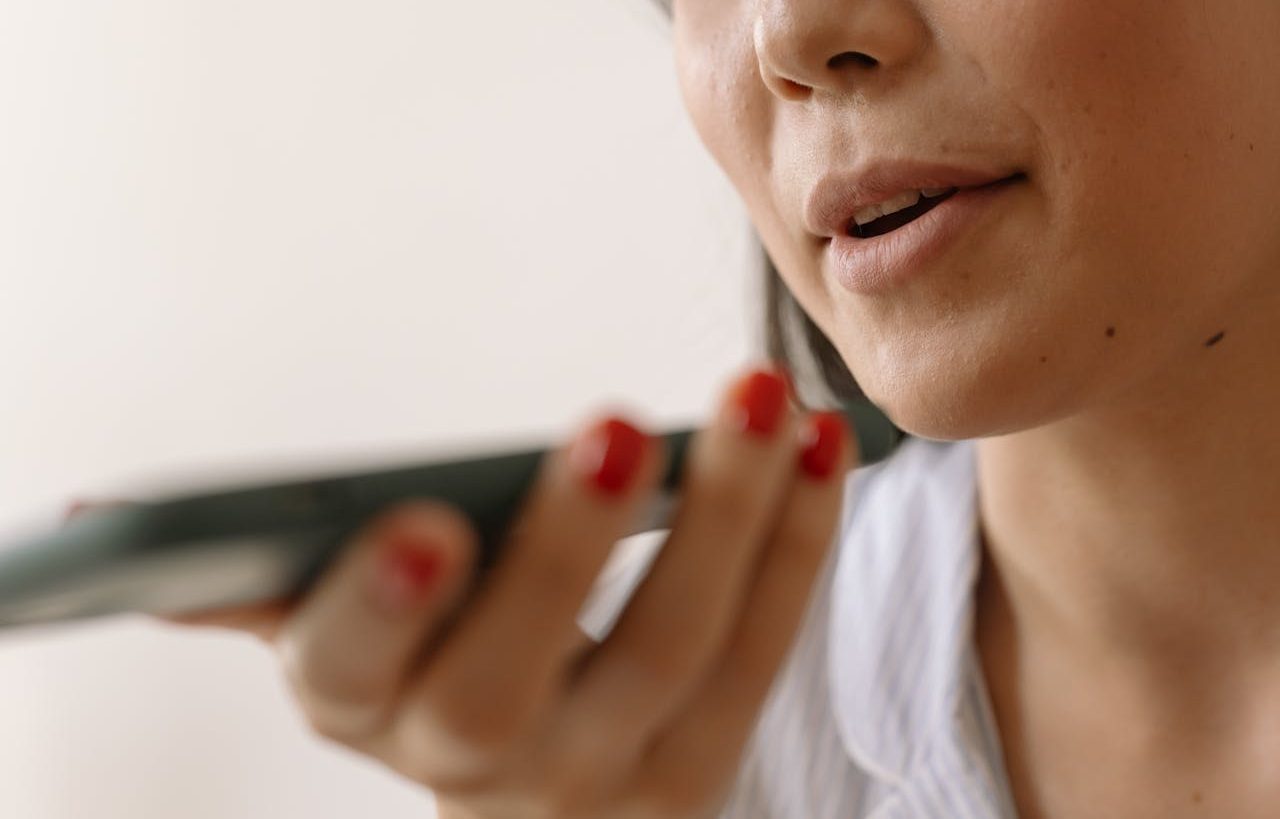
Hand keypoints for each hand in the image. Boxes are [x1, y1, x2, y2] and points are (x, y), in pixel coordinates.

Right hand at [68, 364, 855, 817]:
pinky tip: (822, 444)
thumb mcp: (352, 635)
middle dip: (563, 557)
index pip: (343, 675)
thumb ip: (280, 587)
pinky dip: (795, 544)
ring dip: (723, 527)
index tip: (418, 521)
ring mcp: (597, 781)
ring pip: (668, 662)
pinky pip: (760, 656)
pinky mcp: (698, 771)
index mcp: (360, 706)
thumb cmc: (437, 661)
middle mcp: (469, 764)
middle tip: (610, 425)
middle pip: (512, 682)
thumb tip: (136, 543)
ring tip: (763, 400)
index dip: (375, 607)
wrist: (545, 786)